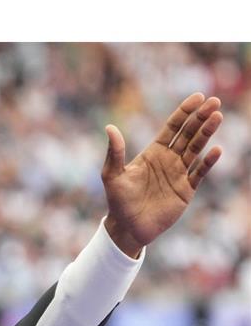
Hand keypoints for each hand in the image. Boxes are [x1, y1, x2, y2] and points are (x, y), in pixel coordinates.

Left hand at [102, 93, 223, 257]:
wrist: (127, 228)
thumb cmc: (117, 201)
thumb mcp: (112, 175)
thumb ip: (114, 152)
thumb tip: (109, 127)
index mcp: (153, 153)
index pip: (172, 127)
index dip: (184, 112)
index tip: (197, 97)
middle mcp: (169, 160)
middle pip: (188, 134)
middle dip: (201, 117)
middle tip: (214, 101)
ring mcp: (179, 174)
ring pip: (196, 149)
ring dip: (207, 133)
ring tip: (217, 117)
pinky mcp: (186, 190)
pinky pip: (199, 173)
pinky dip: (207, 162)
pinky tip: (216, 150)